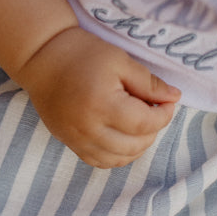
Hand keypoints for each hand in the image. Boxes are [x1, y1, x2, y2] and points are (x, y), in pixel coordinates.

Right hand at [16, 28, 180, 167]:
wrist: (42, 59)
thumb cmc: (83, 54)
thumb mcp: (120, 61)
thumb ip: (149, 83)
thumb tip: (174, 98)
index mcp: (102, 105)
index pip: (145, 124)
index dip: (164, 115)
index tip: (167, 101)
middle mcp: (88, 129)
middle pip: (135, 145)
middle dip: (152, 129)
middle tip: (152, 109)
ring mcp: (77, 140)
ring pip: (120, 158)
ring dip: (138, 145)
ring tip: (138, 123)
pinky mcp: (70, 143)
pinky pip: (100, 162)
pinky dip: (118, 155)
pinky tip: (122, 137)